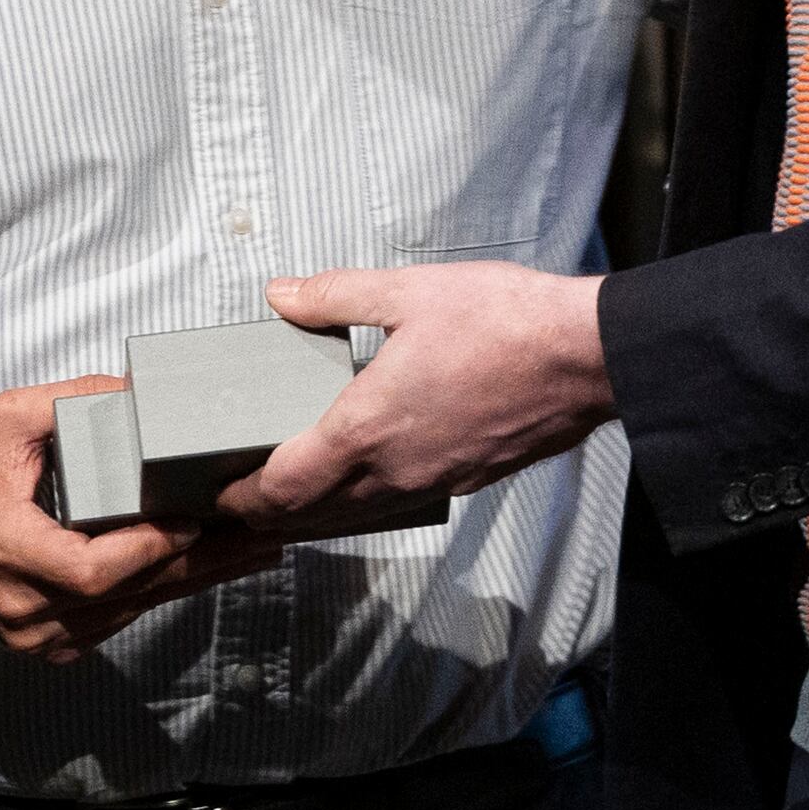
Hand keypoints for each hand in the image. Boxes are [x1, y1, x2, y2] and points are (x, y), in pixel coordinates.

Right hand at [0, 378, 285, 660]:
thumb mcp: (5, 424)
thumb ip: (66, 402)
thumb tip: (136, 395)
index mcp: (6, 551)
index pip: (89, 570)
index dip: (145, 551)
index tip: (191, 523)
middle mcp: (24, 608)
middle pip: (129, 593)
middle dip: (200, 562)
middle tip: (258, 536)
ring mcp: (42, 636)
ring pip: (136, 610)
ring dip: (197, 578)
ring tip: (255, 549)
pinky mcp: (58, 646)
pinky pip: (124, 619)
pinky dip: (167, 590)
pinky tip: (212, 567)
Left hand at [218, 262, 613, 525]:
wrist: (589, 358)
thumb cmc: (506, 323)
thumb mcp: (407, 291)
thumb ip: (333, 296)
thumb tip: (281, 294)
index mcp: (368, 428)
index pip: (285, 487)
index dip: (243, 498)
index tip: (218, 495)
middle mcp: (395, 470)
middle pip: (313, 516)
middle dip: (269, 516)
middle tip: (239, 503)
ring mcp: (433, 482)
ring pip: (357, 518)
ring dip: (316, 515)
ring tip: (290, 497)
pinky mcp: (466, 481)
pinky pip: (397, 506)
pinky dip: (363, 505)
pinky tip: (363, 479)